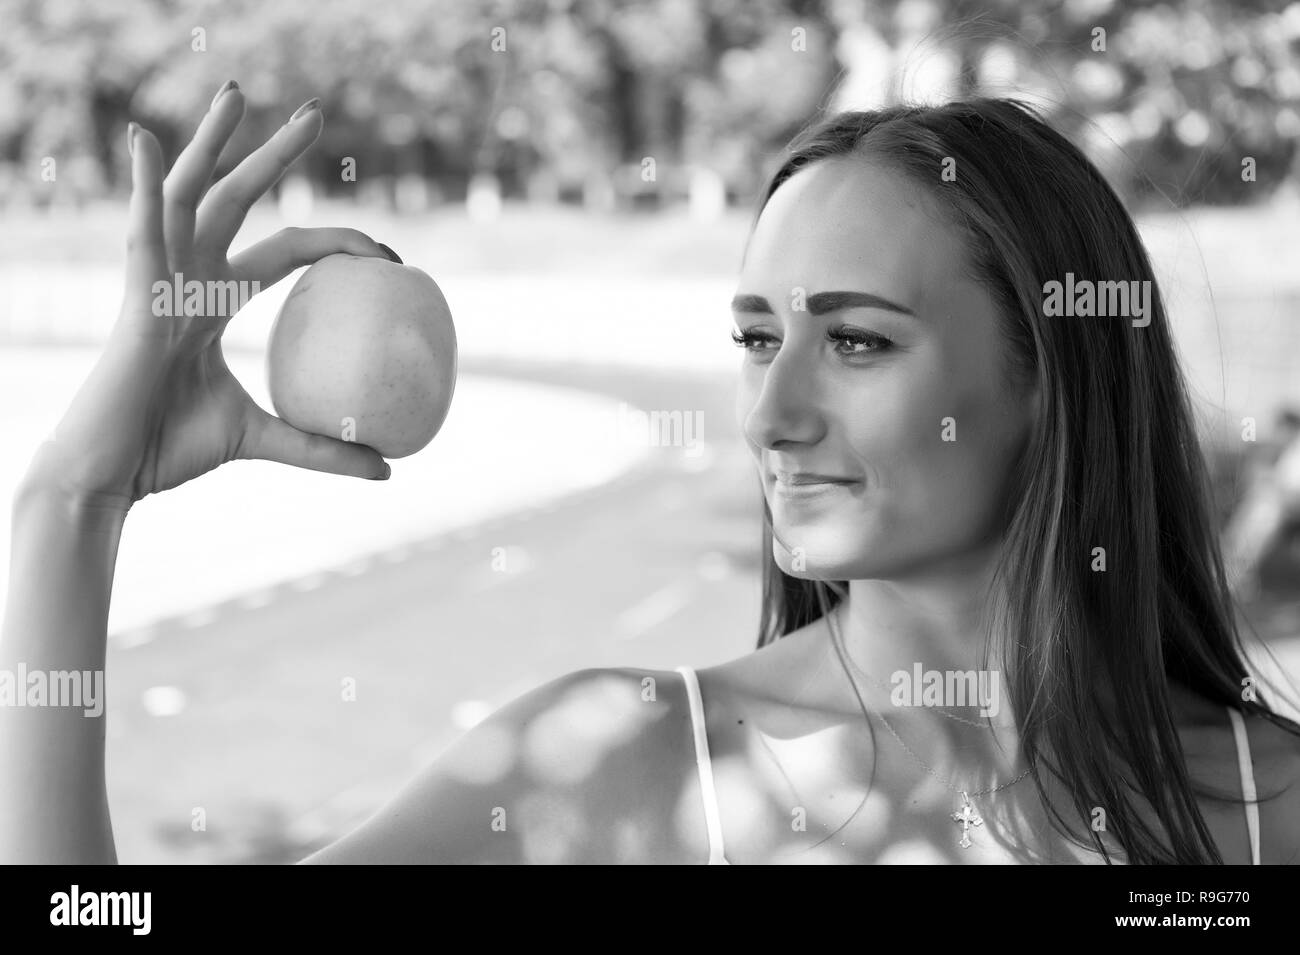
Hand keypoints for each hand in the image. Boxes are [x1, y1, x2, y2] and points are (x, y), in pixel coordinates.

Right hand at [25, 82, 392, 510]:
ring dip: (212, 141)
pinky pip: (141, 229)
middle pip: (236, 198)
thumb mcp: (263, 440)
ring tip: (238, 94)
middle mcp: (187, 276)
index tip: (387, 251)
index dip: (335, 243)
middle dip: (273, 155)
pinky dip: (144, 184)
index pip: (286, 252)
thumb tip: (388, 470)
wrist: (114, 472)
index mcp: (215, 301)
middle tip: (317, 114)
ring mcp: (157, 278)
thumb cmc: (171, 449)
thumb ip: (322, 449)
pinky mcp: (132, 294)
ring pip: (190, 194)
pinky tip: (148, 139)